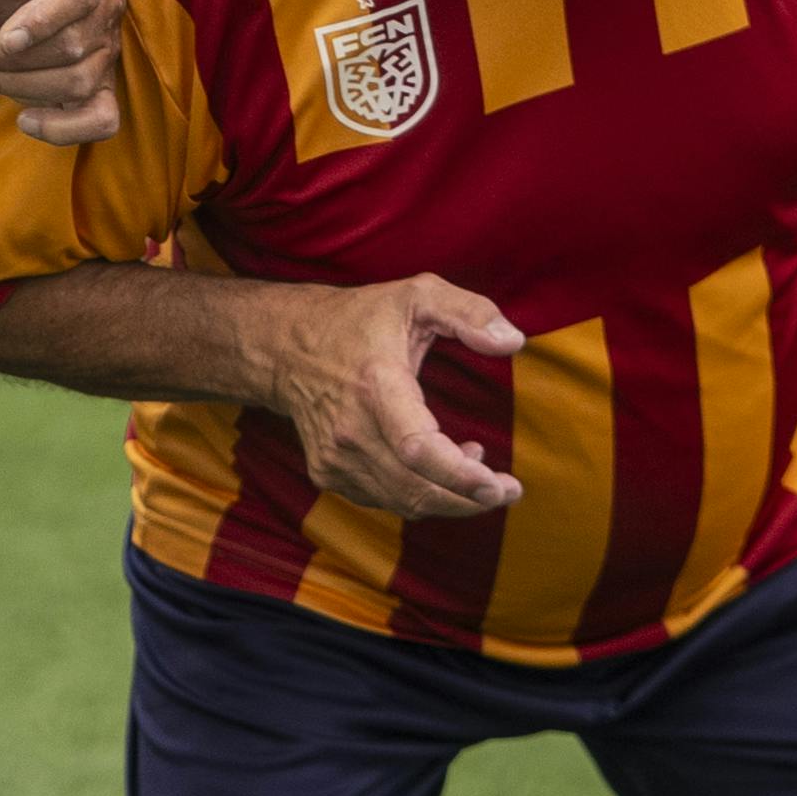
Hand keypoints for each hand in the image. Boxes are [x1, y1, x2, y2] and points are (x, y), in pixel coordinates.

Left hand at [0, 0, 124, 145]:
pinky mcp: (97, 85)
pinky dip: (67, 130)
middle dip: (13, 59)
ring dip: (23, 88)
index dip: (42, 22)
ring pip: (79, 84)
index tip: (5, 38)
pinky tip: (25, 121)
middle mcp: (104, 7)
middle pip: (73, 47)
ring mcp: (105, 50)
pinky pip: (101, 118)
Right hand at [254, 275, 524, 519]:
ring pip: (404, 501)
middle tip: (508, 490)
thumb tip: (513, 341)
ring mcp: (335, 456)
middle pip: (417, 489)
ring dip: (449, 496)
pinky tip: (436, 466)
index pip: (418, 448)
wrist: (283, 347)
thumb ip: (470, 312)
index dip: (460, 476)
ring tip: (476, 465)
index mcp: (376, 384)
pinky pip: (384, 499)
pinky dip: (419, 494)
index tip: (498, 486)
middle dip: (471, 499)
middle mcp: (351, 428)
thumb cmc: (358, 319)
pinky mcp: (328, 473)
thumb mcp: (418, 295)